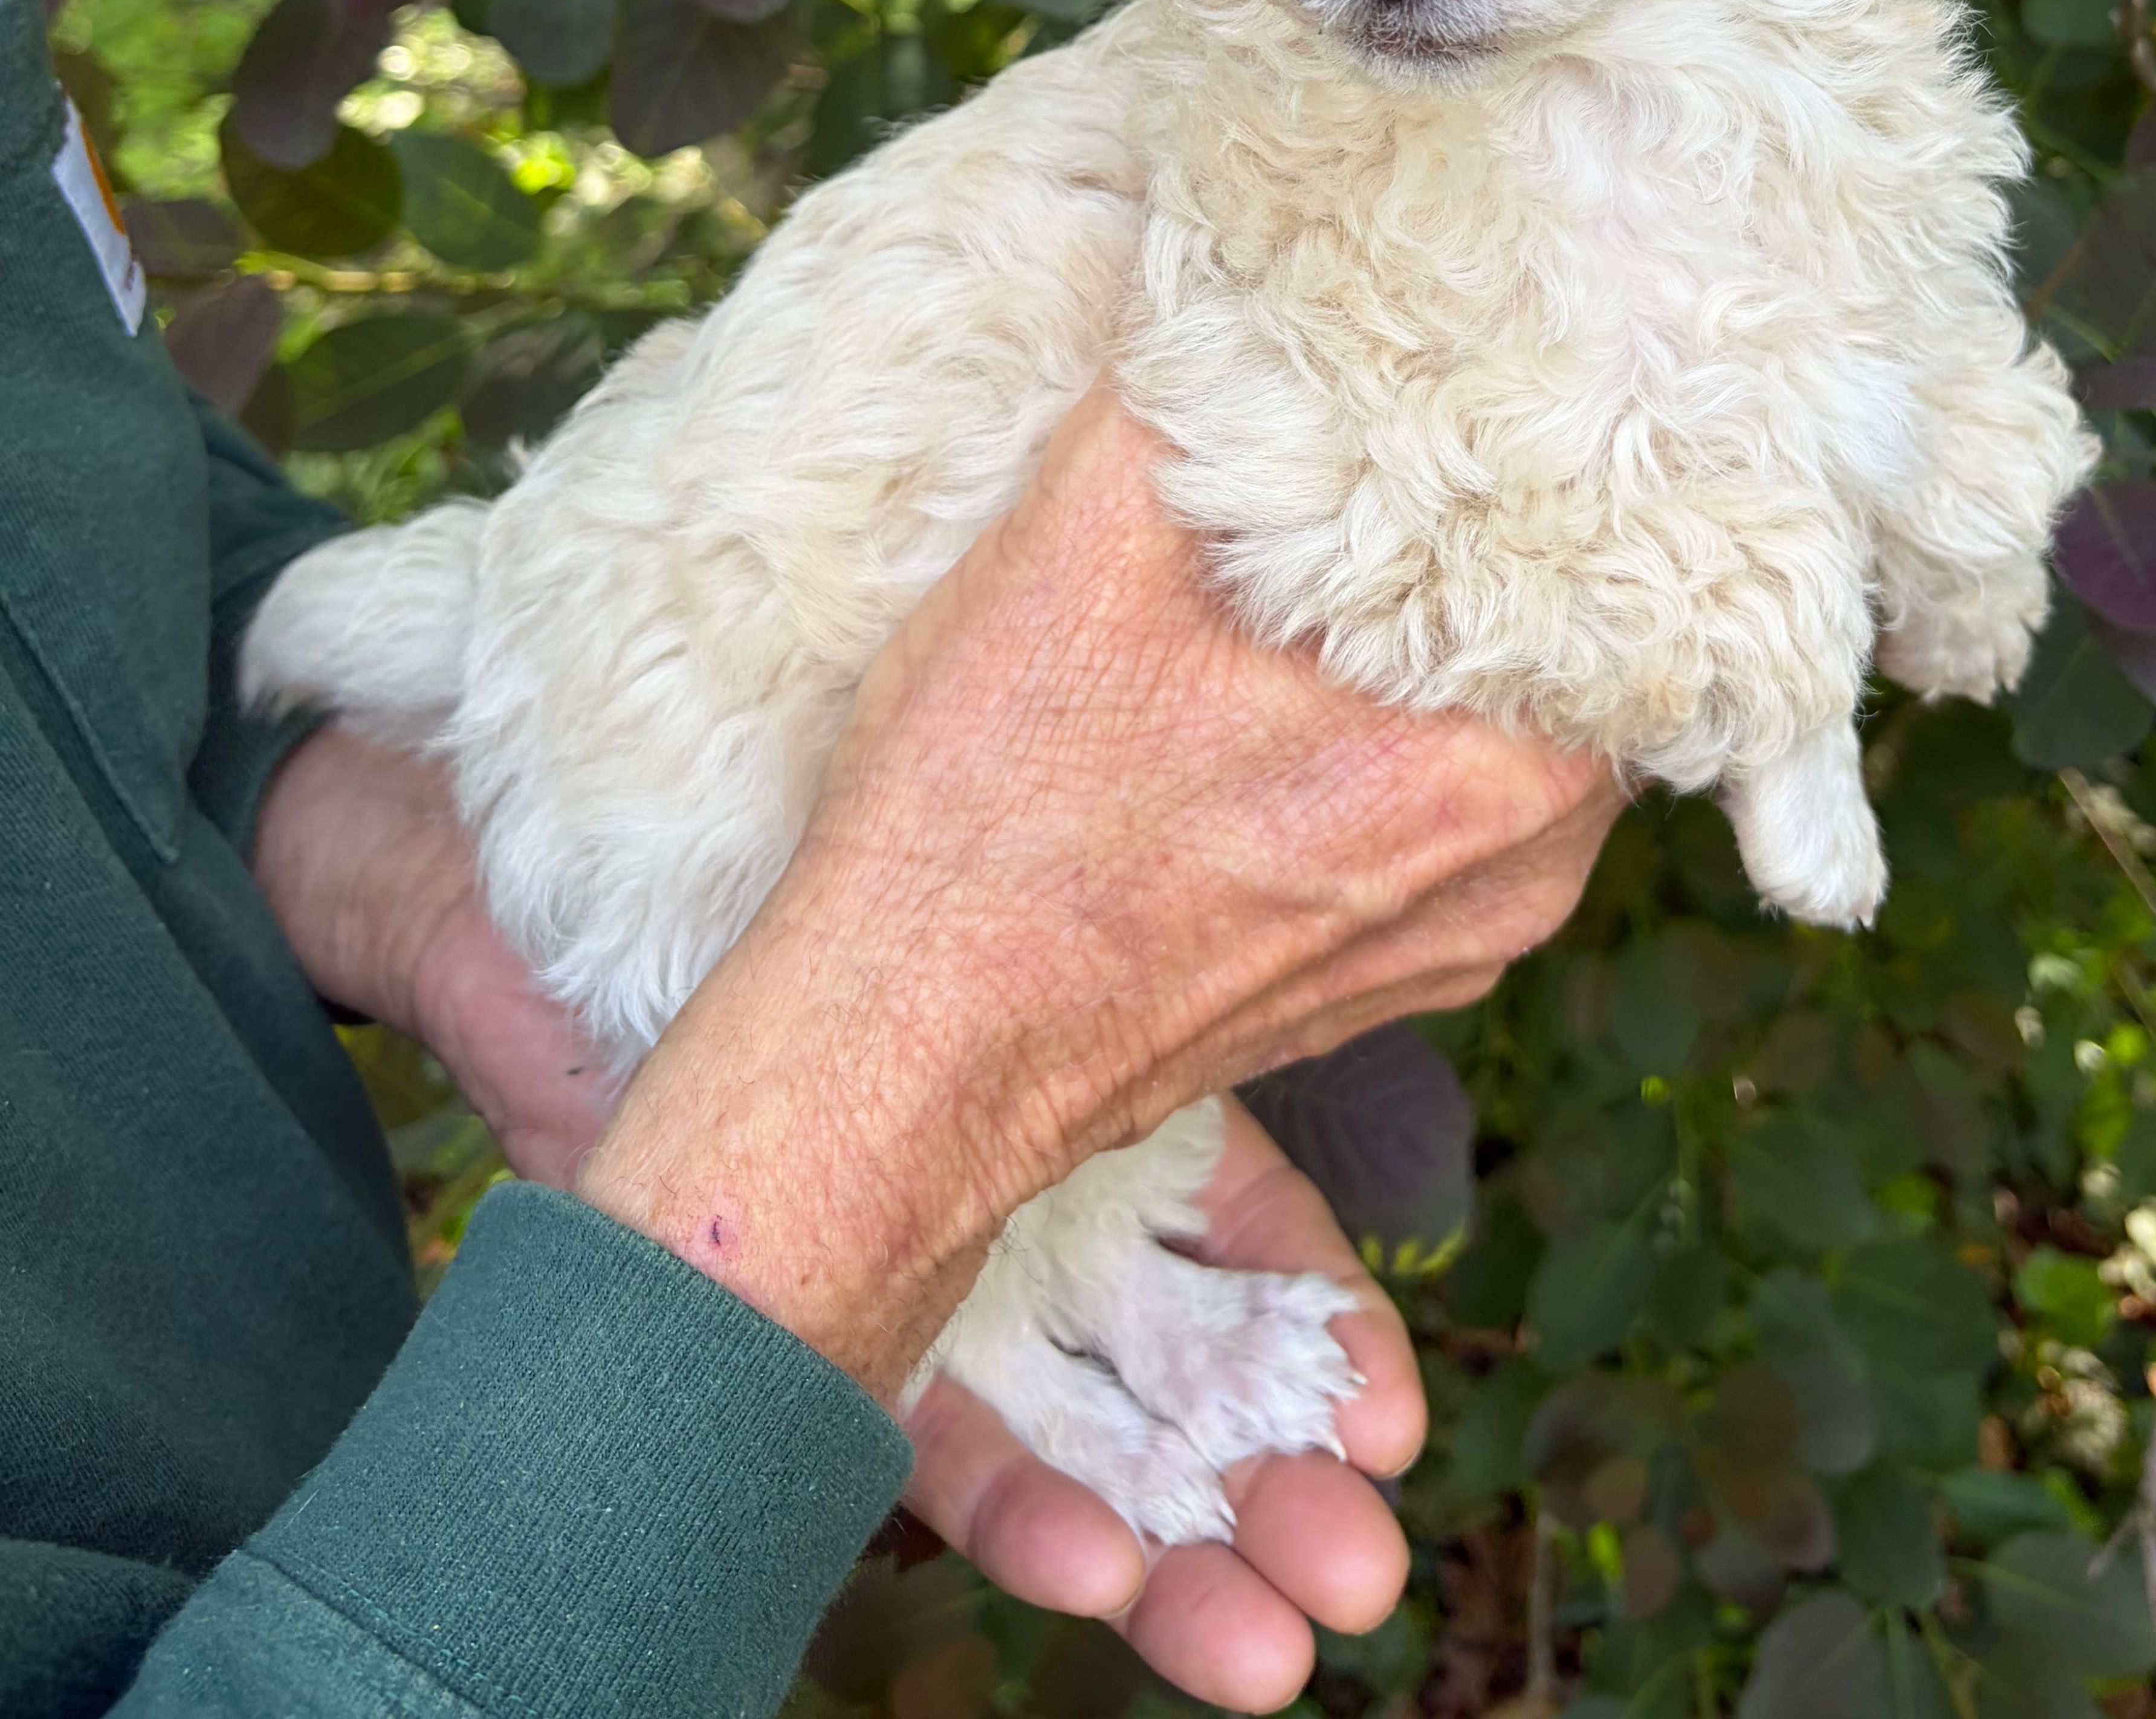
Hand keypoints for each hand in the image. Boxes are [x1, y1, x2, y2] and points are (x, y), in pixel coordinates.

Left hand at [261, 728, 1432, 1710]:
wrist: (505, 865)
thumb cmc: (747, 802)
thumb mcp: (950, 792)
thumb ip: (1071, 832)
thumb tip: (1340, 819)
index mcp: (1053, 1058)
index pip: (1228, 1225)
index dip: (1309, 1324)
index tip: (1380, 1417)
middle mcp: (990, 1178)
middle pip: (1176, 1360)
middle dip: (1277, 1475)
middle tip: (1362, 1570)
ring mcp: (890, 1260)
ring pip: (1074, 1433)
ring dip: (1183, 1545)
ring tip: (1274, 1644)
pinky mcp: (776, 1316)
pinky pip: (924, 1440)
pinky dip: (1018, 1514)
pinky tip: (1096, 1574)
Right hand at [581, 386, 1615, 1393]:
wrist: (899, 1053)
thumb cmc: (987, 813)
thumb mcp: (1077, 541)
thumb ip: (1194, 391)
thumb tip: (1243, 260)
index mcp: (1485, 768)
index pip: (1630, 577)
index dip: (1578, 456)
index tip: (1525, 372)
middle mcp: (1514, 871)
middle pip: (1595, 654)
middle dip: (1525, 542)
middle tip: (1458, 430)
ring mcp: (1459, 937)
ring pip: (1532, 736)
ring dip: (1473, 640)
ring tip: (1392, 535)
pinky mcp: (1391, 971)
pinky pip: (1469, 816)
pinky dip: (1427, 733)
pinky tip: (1331, 669)